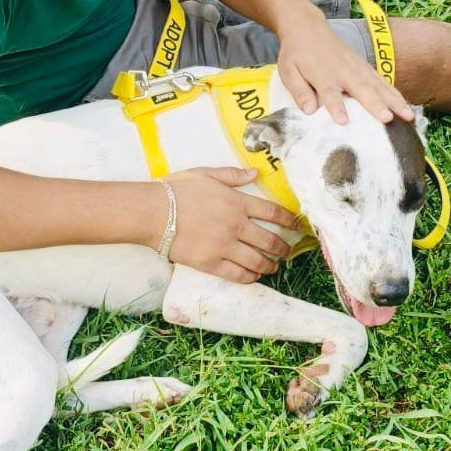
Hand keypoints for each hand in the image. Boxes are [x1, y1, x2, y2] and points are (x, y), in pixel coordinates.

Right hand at [162, 168, 300, 283]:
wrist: (152, 212)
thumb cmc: (176, 190)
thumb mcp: (205, 174)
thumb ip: (233, 175)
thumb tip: (256, 173)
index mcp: (237, 202)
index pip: (273, 213)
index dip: (290, 221)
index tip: (297, 226)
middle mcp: (235, 225)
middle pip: (270, 241)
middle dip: (283, 248)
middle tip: (286, 252)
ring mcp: (224, 246)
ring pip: (257, 261)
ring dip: (270, 265)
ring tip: (273, 266)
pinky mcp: (210, 263)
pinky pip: (238, 275)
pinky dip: (250, 277)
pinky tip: (254, 276)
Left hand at [277, 11, 414, 124]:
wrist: (308, 28)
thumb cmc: (296, 54)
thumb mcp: (288, 71)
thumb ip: (299, 90)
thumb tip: (309, 111)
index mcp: (322, 74)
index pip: (329, 92)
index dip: (336, 106)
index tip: (343, 121)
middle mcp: (344, 71)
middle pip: (361, 89)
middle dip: (376, 104)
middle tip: (389, 119)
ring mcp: (358, 68)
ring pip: (379, 86)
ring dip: (394, 101)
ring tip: (408, 116)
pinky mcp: (365, 67)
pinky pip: (383, 82)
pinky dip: (395, 94)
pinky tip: (406, 107)